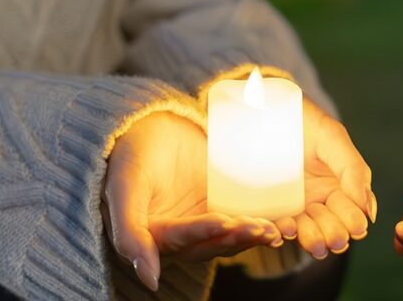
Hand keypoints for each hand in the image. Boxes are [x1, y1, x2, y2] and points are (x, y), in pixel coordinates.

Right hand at [103, 112, 283, 291]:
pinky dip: (258, 224)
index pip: (182, 238)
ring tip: (271, 230)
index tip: (223, 221)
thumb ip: (129, 232)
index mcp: (155, 234)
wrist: (152, 123)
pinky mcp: (222, 205)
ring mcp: (203, 220)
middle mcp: (181, 234)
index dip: (202, 232)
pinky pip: (242, 218)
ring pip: (230, 236)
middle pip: (210, 243)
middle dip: (235, 238)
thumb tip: (148, 279)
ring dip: (250, 236)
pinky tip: (278, 224)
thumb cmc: (131, 153)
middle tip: (258, 228)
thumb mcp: (124, 187)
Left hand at [277, 99, 375, 260]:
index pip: (350, 210)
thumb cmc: (303, 118)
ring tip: (314, 243)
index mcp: (337, 187)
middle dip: (334, 234)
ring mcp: (291, 206)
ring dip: (311, 239)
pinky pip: (274, 224)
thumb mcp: (332, 138)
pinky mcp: (266, 208)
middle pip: (329, 225)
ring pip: (305, 230)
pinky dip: (280, 231)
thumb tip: (369, 210)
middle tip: (336, 240)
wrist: (262, 105)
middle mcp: (316, 201)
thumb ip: (353, 170)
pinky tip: (284, 230)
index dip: (354, 220)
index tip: (357, 228)